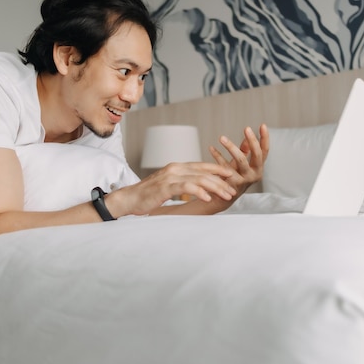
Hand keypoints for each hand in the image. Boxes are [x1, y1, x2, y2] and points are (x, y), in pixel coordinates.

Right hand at [107, 161, 238, 215]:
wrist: (130, 199)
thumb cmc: (149, 195)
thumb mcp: (169, 186)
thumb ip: (183, 184)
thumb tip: (200, 188)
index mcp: (177, 167)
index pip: (202, 165)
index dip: (218, 169)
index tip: (231, 175)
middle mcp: (175, 168)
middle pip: (204, 172)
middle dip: (221, 181)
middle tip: (233, 190)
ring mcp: (170, 176)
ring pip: (199, 179)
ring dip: (215, 187)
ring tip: (226, 195)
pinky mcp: (166, 186)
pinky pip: (187, 187)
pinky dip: (199, 192)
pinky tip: (208, 198)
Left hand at [208, 124, 269, 198]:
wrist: (224, 198)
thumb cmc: (234, 177)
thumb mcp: (241, 163)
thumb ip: (245, 151)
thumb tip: (247, 136)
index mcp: (259, 168)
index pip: (265, 151)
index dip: (265, 138)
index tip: (262, 125)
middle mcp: (255, 174)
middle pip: (256, 155)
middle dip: (253, 140)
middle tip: (247, 128)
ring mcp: (245, 180)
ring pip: (240, 160)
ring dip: (231, 147)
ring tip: (222, 137)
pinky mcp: (233, 183)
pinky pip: (224, 167)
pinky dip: (217, 156)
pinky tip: (211, 148)